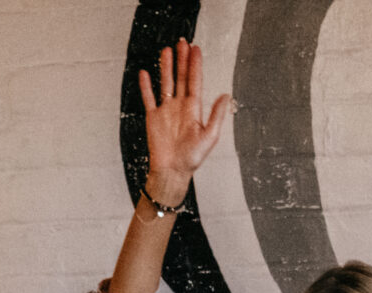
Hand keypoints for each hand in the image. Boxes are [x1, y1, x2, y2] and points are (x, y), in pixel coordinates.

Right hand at [139, 39, 230, 207]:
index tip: (196, 49)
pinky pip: (148, 98)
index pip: (195, 81)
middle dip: (182, 60)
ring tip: (166, 51)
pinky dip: (146, 86)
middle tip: (182, 42)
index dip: (195, 65)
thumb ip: (217, 115)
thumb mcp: (210, 137)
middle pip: (181, 77)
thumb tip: (225, 95)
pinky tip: (145, 73)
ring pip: (165, 83)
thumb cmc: (192, 158)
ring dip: (166, 67)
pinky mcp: (152, 117)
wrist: (172, 171)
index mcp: (194, 109)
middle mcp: (180, 106)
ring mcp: (166, 110)